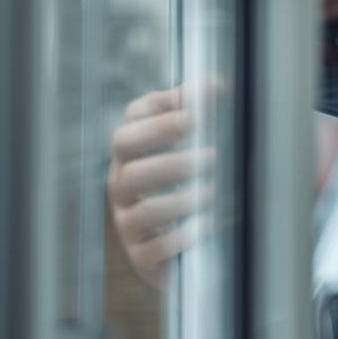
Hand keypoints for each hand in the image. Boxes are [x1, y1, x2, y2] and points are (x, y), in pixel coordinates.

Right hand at [107, 79, 220, 288]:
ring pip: (142, 206)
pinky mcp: (142, 256)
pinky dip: (183, 235)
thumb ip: (203, 113)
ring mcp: (128, 221)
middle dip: (167, 149)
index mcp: (135, 151)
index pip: (133, 119)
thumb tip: (214, 82)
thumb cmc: (195, 185)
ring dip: (181, 197)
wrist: (193, 248)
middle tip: (210, 151)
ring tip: (213, 191)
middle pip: (127, 157)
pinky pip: (155, 247)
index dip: (161, 110)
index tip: (197, 110)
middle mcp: (123, 182)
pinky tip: (209, 224)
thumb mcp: (199, 148)